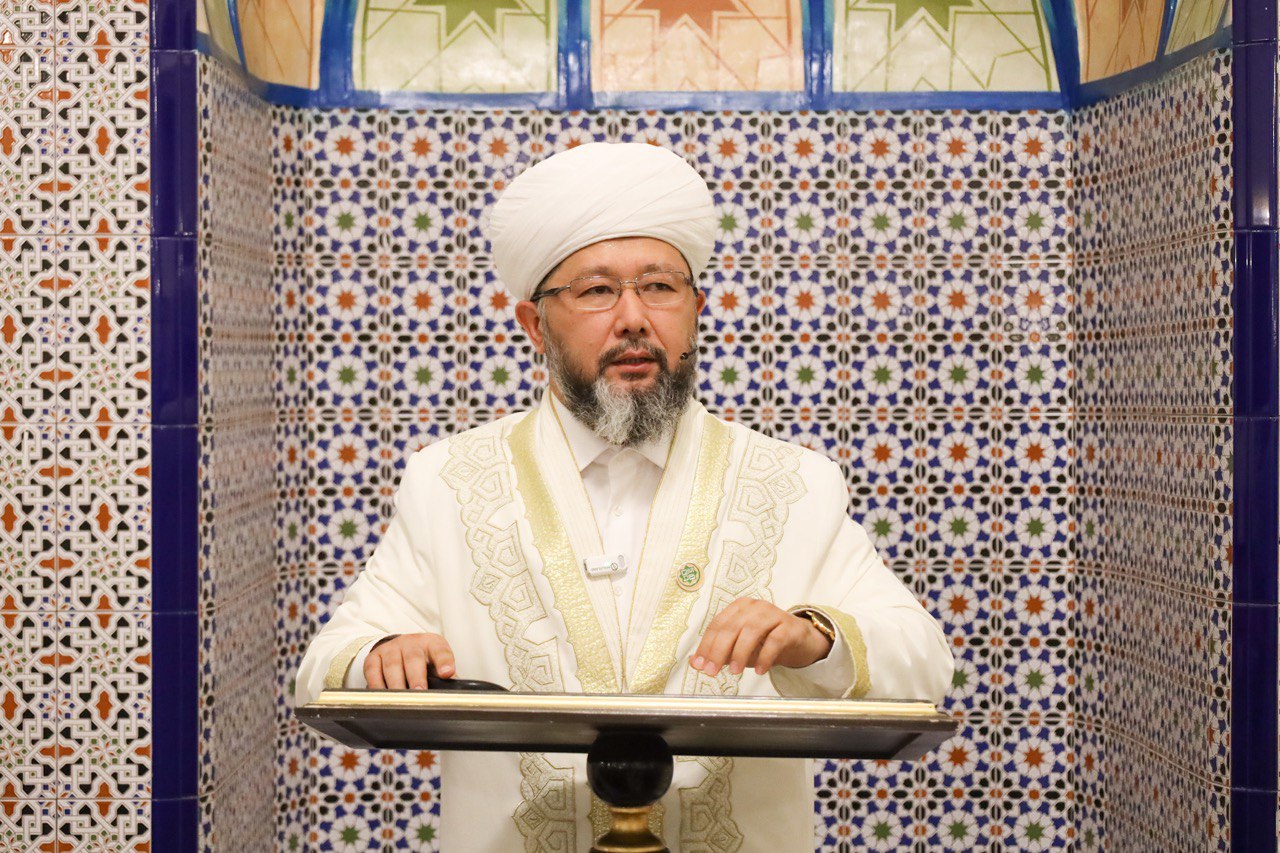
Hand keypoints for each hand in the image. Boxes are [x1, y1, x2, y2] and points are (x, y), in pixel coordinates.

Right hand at [364, 633, 455, 689]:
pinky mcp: (373, 658)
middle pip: (414, 658)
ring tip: (401, 700)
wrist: (400, 648)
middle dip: (416, 677)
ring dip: (396, 684)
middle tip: (420, 692)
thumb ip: (445, 678)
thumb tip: (454, 696)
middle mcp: (410, 643)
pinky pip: (373, 672)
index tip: (447, 673)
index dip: (444, 661)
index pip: (440, 650)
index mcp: (431, 643)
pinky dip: (377, 685)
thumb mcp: (437, 664)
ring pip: (392, 666)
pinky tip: (383, 697)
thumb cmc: (423, 660)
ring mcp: (391, 649)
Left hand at [688, 598, 832, 676]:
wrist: (800, 641)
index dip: (706, 646)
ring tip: (734, 671)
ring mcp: (773, 614)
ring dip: (740, 653)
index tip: (700, 665)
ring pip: (752, 630)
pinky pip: (775, 640)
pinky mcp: (790, 626)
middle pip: (731, 627)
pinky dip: (766, 656)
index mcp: (738, 608)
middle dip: (718, 650)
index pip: (717, 625)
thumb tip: (694, 662)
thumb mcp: (739, 648)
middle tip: (711, 671)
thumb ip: (718, 652)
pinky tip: (760, 670)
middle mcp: (754, 607)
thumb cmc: (766, 642)